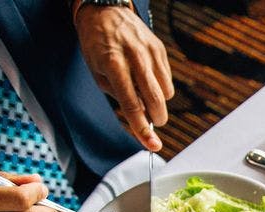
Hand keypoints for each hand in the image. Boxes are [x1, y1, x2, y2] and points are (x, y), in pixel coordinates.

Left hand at [75, 5, 173, 151]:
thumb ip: (119, 96)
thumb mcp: (98, 72)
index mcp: (114, 64)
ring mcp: (150, 52)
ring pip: (166, 93)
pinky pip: (168, 80)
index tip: (152, 145)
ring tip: (143, 92)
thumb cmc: (97, 44)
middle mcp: (135, 57)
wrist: (105, 11)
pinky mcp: (160, 49)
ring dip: (158, 101)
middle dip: (156, 118)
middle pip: (156, 101)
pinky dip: (160, 87)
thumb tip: (140, 116)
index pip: (132, 105)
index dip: (142, 128)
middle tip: (150, 120)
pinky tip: (147, 79)